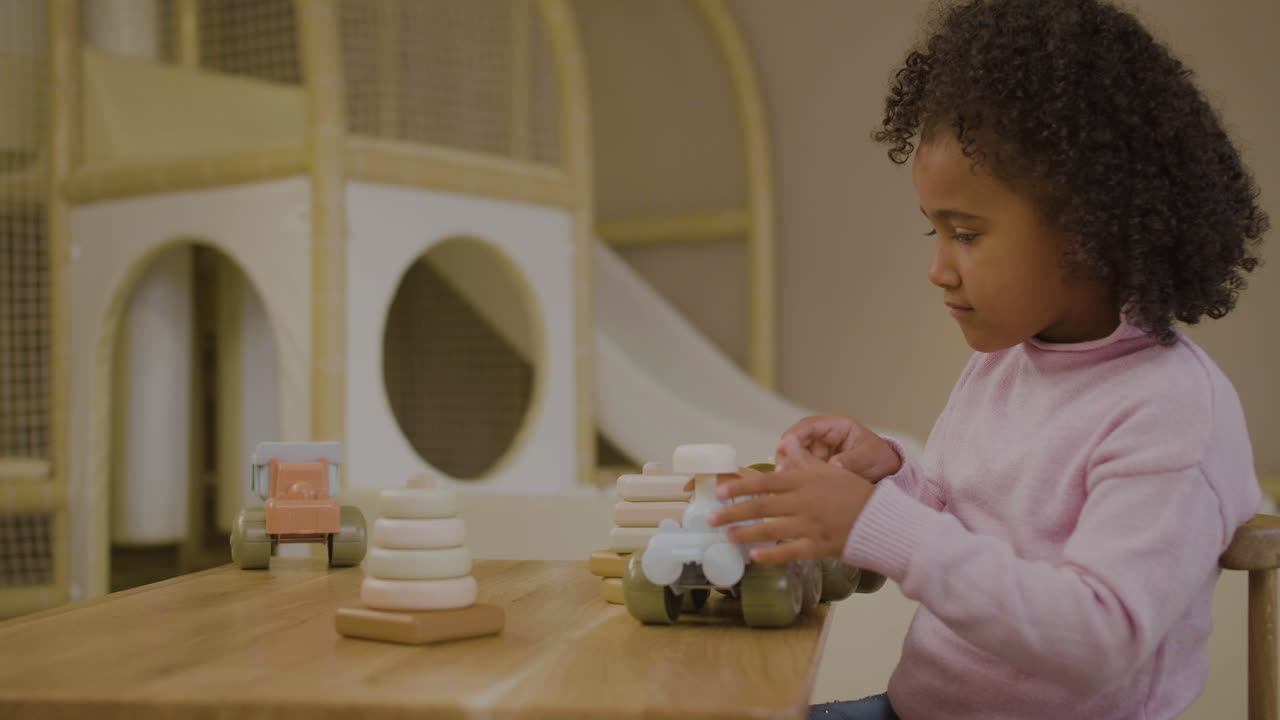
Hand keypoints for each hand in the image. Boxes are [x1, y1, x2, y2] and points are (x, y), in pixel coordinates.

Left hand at [707, 463, 874, 563]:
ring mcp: (810, 525)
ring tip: (726, 536)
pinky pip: (789, 551)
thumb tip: (786, 444)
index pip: (765, 482)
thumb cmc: (855, 494)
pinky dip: (770, 554)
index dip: (740, 487)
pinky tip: (753, 556)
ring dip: (744, 533)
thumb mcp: (831, 470)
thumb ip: (805, 460)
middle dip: (732, 512)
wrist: (882, 520)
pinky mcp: (818, 546)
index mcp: (805, 481)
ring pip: (770, 530)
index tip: (720, 492)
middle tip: (711, 518)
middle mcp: (804, 501)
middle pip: (761, 507)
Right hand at [776, 414, 901, 480]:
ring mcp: (819, 450)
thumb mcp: (869, 457)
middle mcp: (824, 436)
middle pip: (796, 440)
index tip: (784, 446)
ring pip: (795, 455)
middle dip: (787, 454)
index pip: (809, 425)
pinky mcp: (817, 464)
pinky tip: (793, 485)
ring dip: (790, 466)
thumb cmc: (880, 457)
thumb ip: (851, 460)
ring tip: (786, 480)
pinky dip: (796, 475)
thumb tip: (833, 465)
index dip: (793, 434)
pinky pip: (802, 467)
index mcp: (837, 426)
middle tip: (782, 469)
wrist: (886, 470)